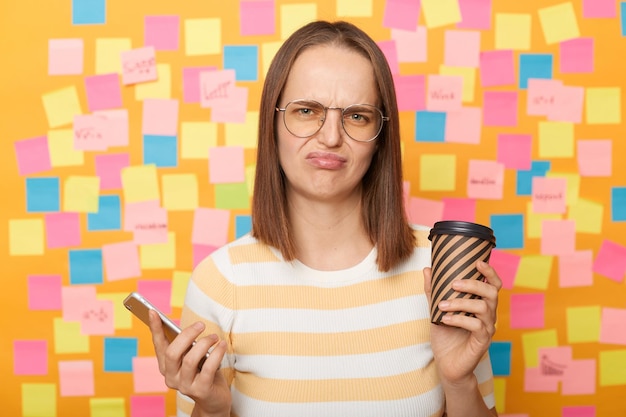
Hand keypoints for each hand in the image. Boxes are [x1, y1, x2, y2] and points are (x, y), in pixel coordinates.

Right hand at [149, 310, 230, 415]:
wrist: (214, 399)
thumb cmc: (203, 372)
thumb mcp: (193, 357)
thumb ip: (188, 346)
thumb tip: (191, 328)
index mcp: (166, 367)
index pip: (158, 345)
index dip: (155, 328)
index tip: (152, 311)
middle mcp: (171, 377)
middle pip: (172, 352)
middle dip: (187, 335)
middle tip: (201, 325)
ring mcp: (184, 386)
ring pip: (190, 359)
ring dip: (204, 344)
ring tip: (214, 337)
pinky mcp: (200, 390)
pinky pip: (208, 368)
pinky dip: (217, 353)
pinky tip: (222, 345)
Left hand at [423, 261, 501, 384]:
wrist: (446, 364)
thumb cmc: (445, 335)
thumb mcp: (436, 309)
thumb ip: (433, 290)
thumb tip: (427, 269)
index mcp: (480, 304)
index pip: (493, 285)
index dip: (490, 272)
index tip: (478, 262)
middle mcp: (488, 315)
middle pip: (492, 293)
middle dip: (474, 285)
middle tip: (454, 284)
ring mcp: (487, 328)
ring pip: (484, 308)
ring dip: (461, 303)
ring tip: (442, 305)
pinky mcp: (482, 342)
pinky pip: (476, 326)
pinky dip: (460, 319)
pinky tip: (445, 319)